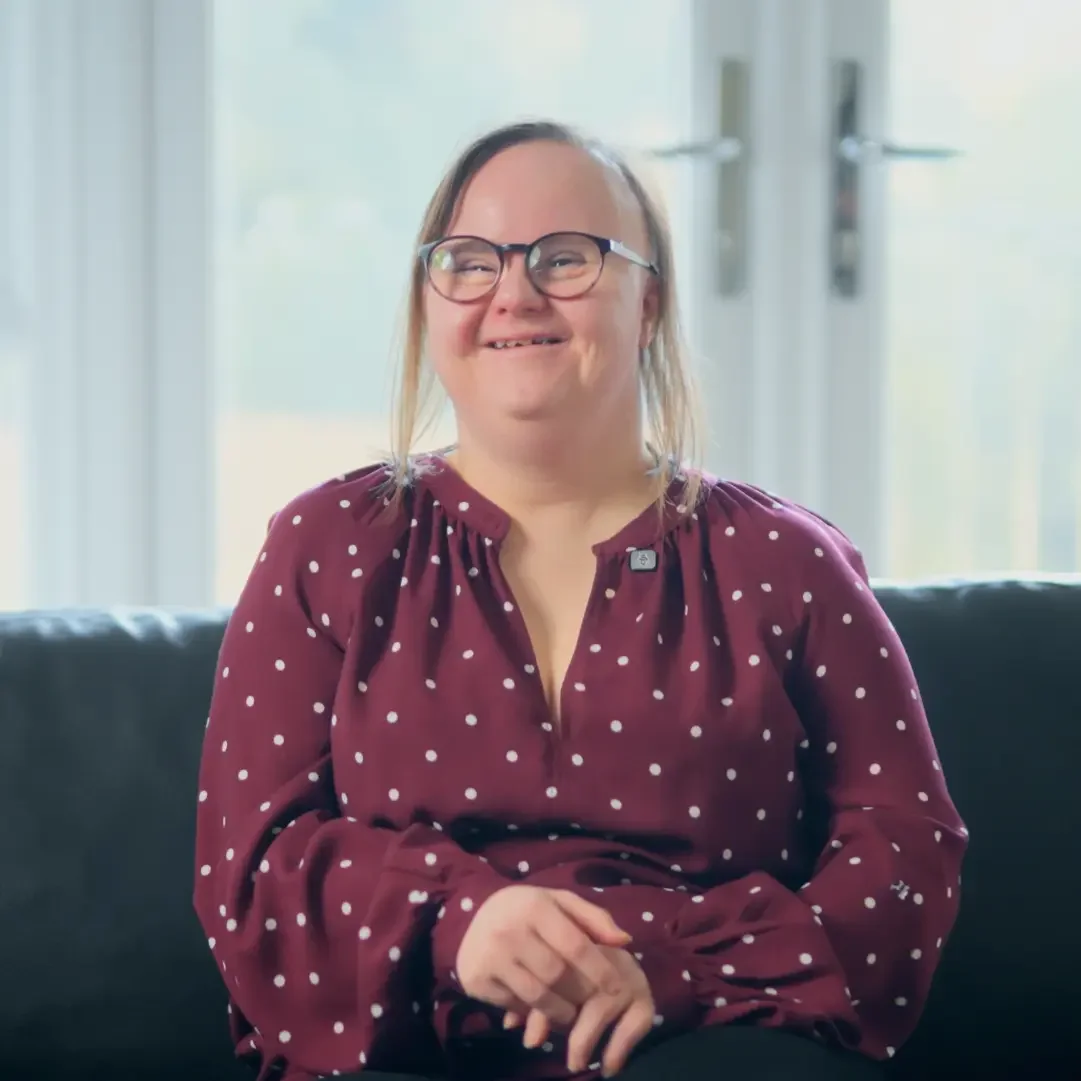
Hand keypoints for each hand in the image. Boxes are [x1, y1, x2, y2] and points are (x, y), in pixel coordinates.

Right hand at [455, 885, 632, 1027]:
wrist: (472, 919)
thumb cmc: (527, 910)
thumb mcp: (560, 902)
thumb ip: (594, 918)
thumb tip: (625, 940)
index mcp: (534, 906)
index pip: (576, 945)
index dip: (600, 970)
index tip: (617, 988)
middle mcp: (509, 930)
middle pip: (558, 976)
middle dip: (580, 993)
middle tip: (590, 1002)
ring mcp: (490, 956)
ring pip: (538, 997)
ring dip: (560, 1011)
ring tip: (570, 1012)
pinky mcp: (475, 979)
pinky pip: (515, 1006)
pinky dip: (531, 1012)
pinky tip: (538, 1008)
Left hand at [507, 947, 654, 1076]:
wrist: (605, 973)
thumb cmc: (557, 972)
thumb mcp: (541, 984)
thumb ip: (528, 1000)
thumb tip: (511, 1025)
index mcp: (575, 942)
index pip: (557, 969)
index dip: (542, 1008)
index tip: (531, 1039)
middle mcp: (606, 954)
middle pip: (579, 985)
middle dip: (559, 1021)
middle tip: (544, 1047)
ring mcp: (629, 974)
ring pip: (604, 1002)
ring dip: (586, 1036)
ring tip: (574, 1062)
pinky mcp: (645, 998)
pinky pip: (638, 1021)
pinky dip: (621, 1046)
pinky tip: (608, 1067)